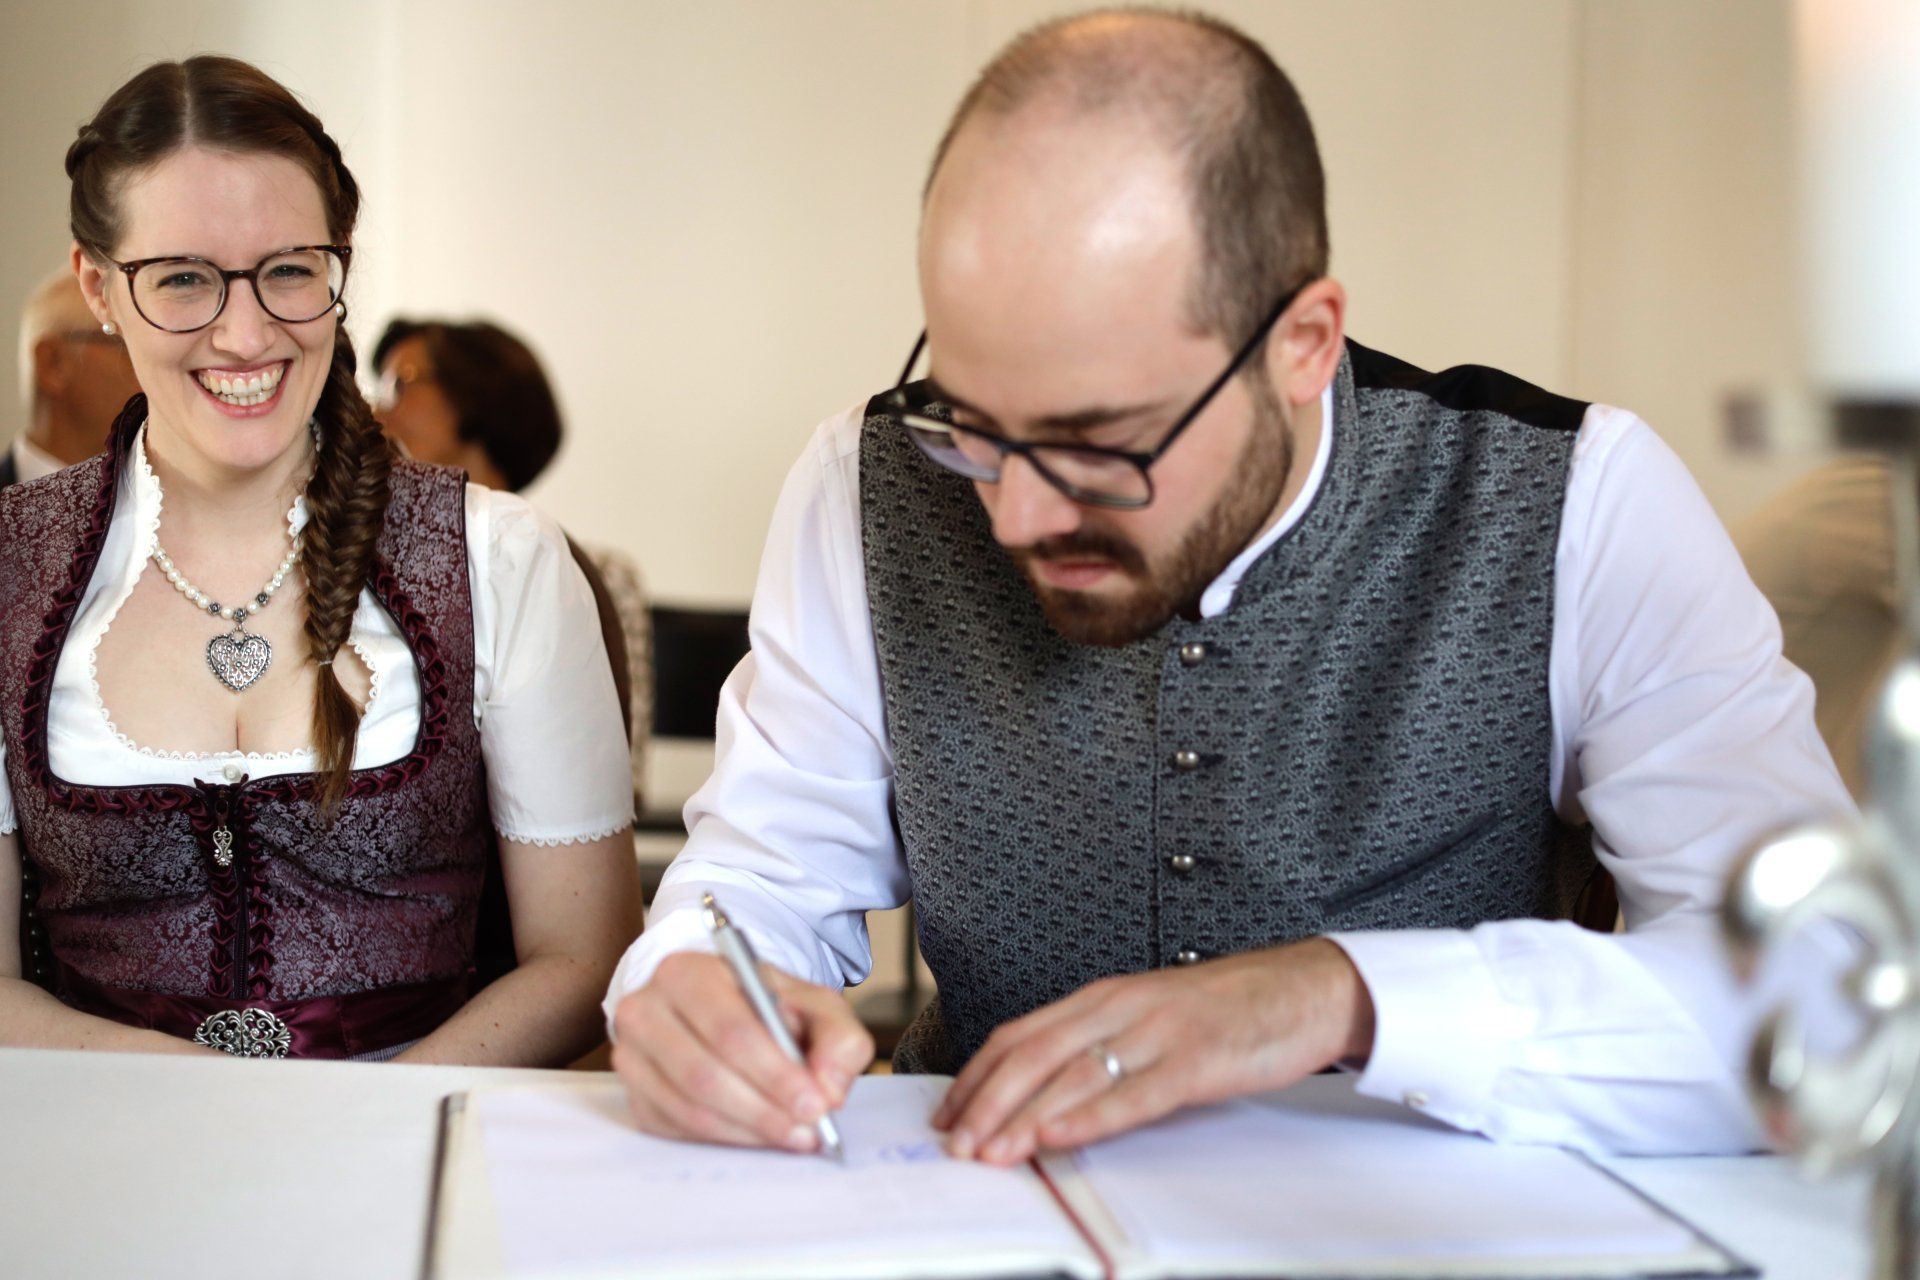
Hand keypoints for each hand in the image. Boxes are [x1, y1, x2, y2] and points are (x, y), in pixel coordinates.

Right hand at [610, 951, 873, 1150]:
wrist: (727, 1010)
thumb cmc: (768, 1006)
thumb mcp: (815, 1005)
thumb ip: (838, 1039)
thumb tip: (829, 1089)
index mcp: (688, 972)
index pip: (729, 1029)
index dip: (774, 1073)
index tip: (814, 1104)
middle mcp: (646, 1010)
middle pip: (702, 1073)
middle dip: (763, 1110)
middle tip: (807, 1130)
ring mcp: (633, 1056)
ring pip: (688, 1108)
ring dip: (746, 1131)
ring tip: (791, 1136)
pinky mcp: (634, 1095)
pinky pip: (675, 1130)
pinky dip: (723, 1140)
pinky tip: (758, 1136)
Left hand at [933, 938, 1374, 1164]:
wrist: (1305, 987)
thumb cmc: (1227, 1009)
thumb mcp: (1149, 1018)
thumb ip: (1102, 1044)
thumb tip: (1045, 1092)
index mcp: (1104, 996)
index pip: (1019, 1034)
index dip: (975, 1075)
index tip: (945, 1113)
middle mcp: (1121, 1006)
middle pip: (1032, 1054)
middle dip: (985, 1102)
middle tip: (954, 1143)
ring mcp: (1158, 1031)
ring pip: (1072, 1074)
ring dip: (1022, 1116)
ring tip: (989, 1152)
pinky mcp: (1196, 1059)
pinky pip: (1133, 1092)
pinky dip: (1088, 1117)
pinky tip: (1058, 1135)